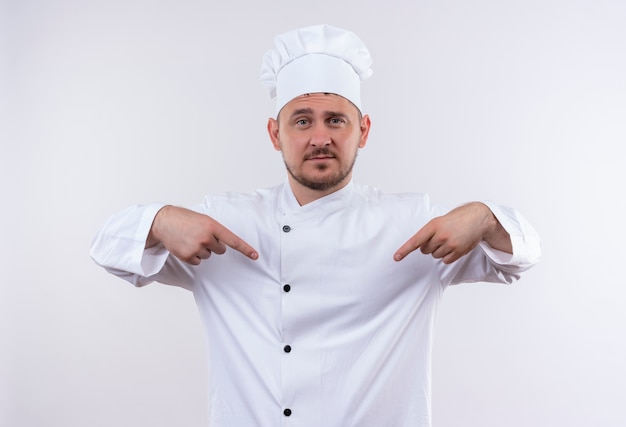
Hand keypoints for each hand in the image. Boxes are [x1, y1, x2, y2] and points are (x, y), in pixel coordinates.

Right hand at [147, 206, 257, 264]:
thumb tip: (224, 245)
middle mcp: (206, 237)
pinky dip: (193, 256)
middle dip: (213, 245)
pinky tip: (186, 246)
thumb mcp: (204, 220)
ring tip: (190, 239)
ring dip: (202, 249)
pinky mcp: (188, 256)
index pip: (233, 240)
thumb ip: (216, 231)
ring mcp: (197, 247)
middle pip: (220, 250)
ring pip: (209, 255)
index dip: (245, 249)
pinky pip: (199, 261)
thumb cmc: (186, 219)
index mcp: (212, 226)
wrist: (164, 221)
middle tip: (200, 235)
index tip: (255, 256)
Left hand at [393, 202, 509, 263]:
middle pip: (425, 250)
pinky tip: (455, 246)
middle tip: (441, 237)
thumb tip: (420, 247)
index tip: (396, 258)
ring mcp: (450, 244)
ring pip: (435, 256)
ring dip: (440, 250)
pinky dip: (448, 256)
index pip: (415, 240)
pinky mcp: (458, 251)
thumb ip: (428, 233)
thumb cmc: (455, 220)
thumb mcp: (439, 221)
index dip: (404, 250)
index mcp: (433, 225)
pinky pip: (445, 260)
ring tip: (450, 239)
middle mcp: (440, 235)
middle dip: (430, 246)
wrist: (477, 218)